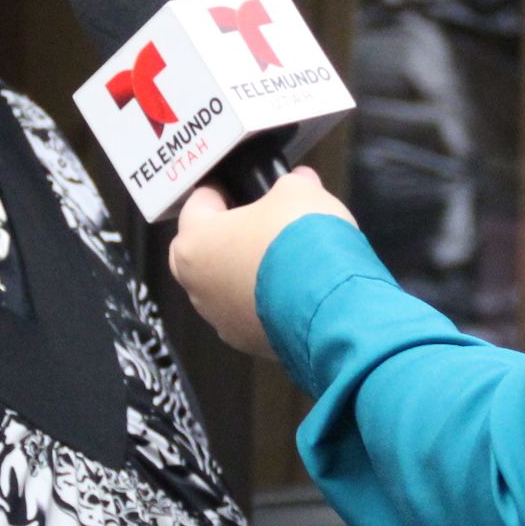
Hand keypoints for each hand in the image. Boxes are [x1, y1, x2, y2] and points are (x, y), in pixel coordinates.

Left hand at [170, 168, 353, 358]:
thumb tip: (299, 183)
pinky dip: (264, 299)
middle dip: (226, 234)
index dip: (224, 190)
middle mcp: (197, 285)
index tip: (241, 187)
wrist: (329, 306)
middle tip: (257, 222)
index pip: (199, 203)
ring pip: (224, 285)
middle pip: (202, 250)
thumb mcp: (299, 192)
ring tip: (282, 257)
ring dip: (244, 271)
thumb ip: (291, 184)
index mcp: (195, 242)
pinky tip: (293, 288)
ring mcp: (220, 319)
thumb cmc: (300, 243)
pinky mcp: (247, 342)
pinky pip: (248, 312)